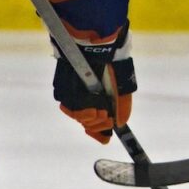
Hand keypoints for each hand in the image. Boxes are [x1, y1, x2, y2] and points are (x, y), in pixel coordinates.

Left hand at [52, 26, 136, 144]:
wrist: (100, 51)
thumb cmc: (113, 66)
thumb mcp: (123, 88)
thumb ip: (122, 107)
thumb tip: (120, 124)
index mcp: (100, 101)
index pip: (96, 125)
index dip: (99, 133)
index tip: (105, 137)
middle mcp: (87, 100)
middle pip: (88, 124)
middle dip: (99, 125)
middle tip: (106, 117)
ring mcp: (75, 96)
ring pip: (79, 118)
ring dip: (91, 120)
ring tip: (100, 111)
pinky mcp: (64, 90)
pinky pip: (69, 107)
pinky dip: (80, 112)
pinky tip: (91, 110)